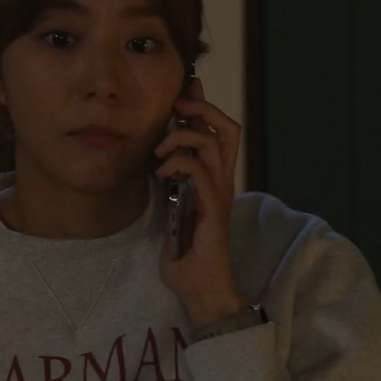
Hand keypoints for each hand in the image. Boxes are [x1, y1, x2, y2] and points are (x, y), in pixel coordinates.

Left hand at [154, 78, 247, 326]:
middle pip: (228, 128)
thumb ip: (170, 187)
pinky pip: (200, 172)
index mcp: (216, 180)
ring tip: (161, 148)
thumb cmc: (186, 254)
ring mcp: (221, 194)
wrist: (201, 288)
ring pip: (213, 144)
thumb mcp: (174, 210)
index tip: (183, 91)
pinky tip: (161, 173)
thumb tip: (152, 164)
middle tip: (178, 105)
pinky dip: (178, 164)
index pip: (221, 132)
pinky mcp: (213, 209)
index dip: (205, 107)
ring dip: (183, 137)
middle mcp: (224, 182)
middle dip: (203, 108)